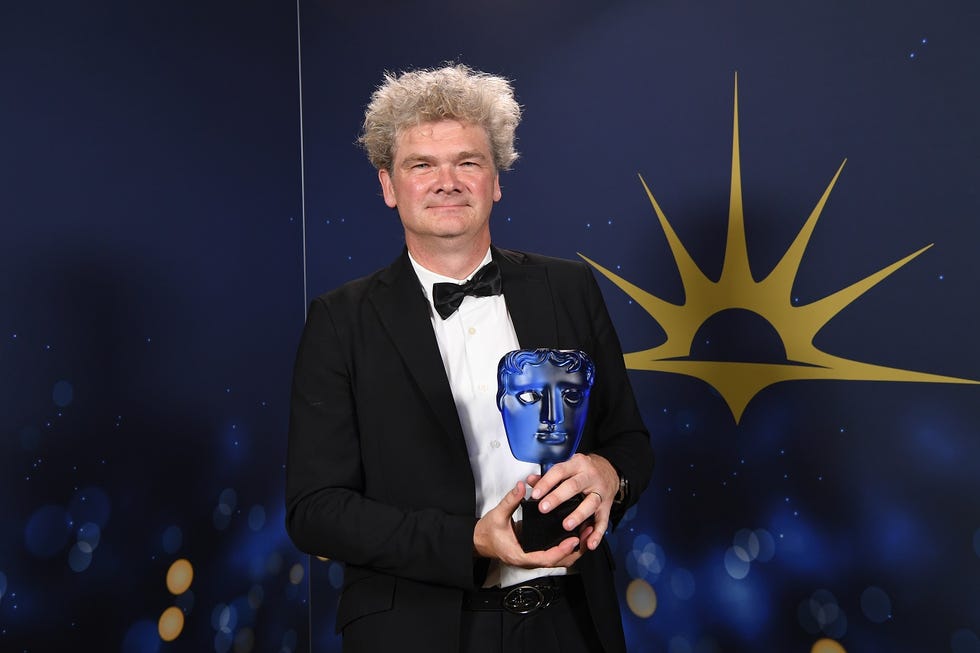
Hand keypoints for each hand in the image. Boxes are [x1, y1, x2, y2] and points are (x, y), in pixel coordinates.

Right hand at [473, 482, 591, 567]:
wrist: (479, 541)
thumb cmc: (487, 533)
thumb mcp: (497, 515)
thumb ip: (510, 501)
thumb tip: (521, 486)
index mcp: (520, 555)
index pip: (545, 558)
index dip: (561, 550)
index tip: (573, 541)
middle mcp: (529, 560)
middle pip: (558, 562)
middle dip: (575, 550)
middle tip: (587, 533)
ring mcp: (533, 557)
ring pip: (559, 559)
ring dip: (573, 549)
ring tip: (586, 532)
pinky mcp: (535, 552)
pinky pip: (554, 553)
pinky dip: (566, 547)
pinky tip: (574, 534)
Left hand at [526, 453, 618, 550]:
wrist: (608, 471)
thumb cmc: (584, 470)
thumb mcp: (568, 467)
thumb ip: (549, 476)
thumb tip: (531, 481)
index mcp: (577, 464)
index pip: (560, 471)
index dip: (546, 482)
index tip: (535, 494)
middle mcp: (590, 476)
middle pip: (574, 486)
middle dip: (557, 498)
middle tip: (543, 508)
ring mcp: (600, 492)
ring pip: (590, 503)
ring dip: (578, 515)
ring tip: (566, 525)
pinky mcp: (607, 506)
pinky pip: (603, 521)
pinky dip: (597, 534)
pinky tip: (589, 543)